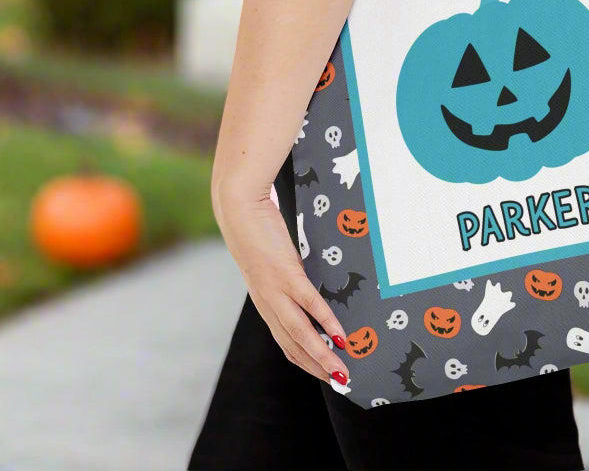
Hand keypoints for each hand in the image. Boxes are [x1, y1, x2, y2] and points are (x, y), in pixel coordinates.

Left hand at [213, 180, 350, 386]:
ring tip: (343, 371)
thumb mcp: (275, 262)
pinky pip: (309, 304)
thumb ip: (290, 276)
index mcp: (267, 303)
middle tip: (342, 383)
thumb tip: (312, 282)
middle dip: (318, 368)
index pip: (287, 344)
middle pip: (294, 347)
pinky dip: (325, 323)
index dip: (307, 362)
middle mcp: (269, 304)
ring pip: (300, 334)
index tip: (327, 375)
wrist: (240, 211)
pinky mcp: (285, 274)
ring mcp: (276, 291)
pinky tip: (340, 335)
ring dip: (322, 357)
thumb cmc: (259, 232)